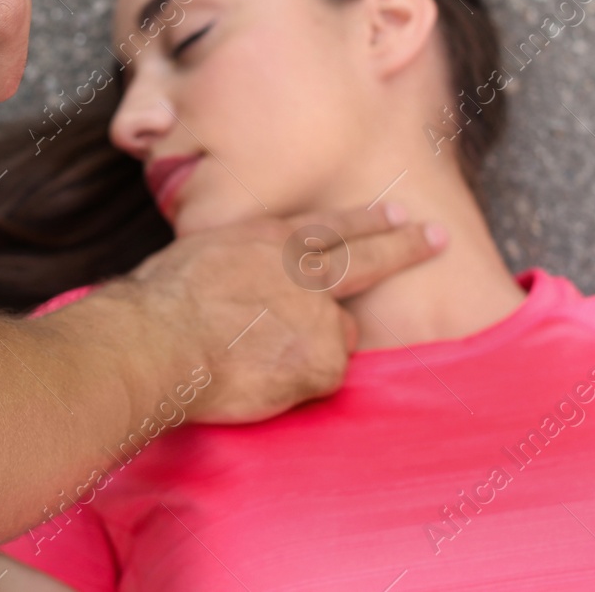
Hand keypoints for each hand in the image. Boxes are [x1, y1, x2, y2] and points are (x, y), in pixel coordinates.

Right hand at [120, 204, 443, 424]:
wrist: (161, 340)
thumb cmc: (159, 304)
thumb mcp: (200, 255)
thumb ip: (239, 262)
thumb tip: (241, 278)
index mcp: (270, 242)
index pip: (330, 227)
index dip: (364, 220)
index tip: (394, 212)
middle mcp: (303, 271)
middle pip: (366, 257)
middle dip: (404, 244)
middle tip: (434, 236)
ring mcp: (318, 314)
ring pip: (336, 336)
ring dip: (314, 347)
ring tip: (264, 358)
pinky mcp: (324, 358)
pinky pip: (324, 377)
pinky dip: (300, 382)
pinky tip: (262, 380)